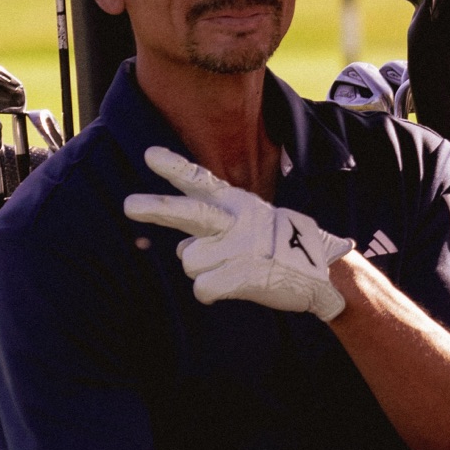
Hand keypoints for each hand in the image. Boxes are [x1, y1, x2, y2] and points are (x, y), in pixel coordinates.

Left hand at [124, 146, 352, 319]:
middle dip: (156, 208)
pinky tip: (230, 289)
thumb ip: (209, 231)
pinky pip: (202, 289)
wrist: (321, 272)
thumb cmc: (276, 247)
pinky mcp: (243, 276)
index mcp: (237, 204)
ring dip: (202, 270)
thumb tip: (180, 249)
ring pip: (189, 261)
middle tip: (128, 206)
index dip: (174, 168)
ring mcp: (240, 248)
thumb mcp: (247, 226)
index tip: (149, 155)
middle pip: (190, 213)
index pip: (201, 182)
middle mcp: (236, 221)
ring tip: (229, 270)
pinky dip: (210, 294)